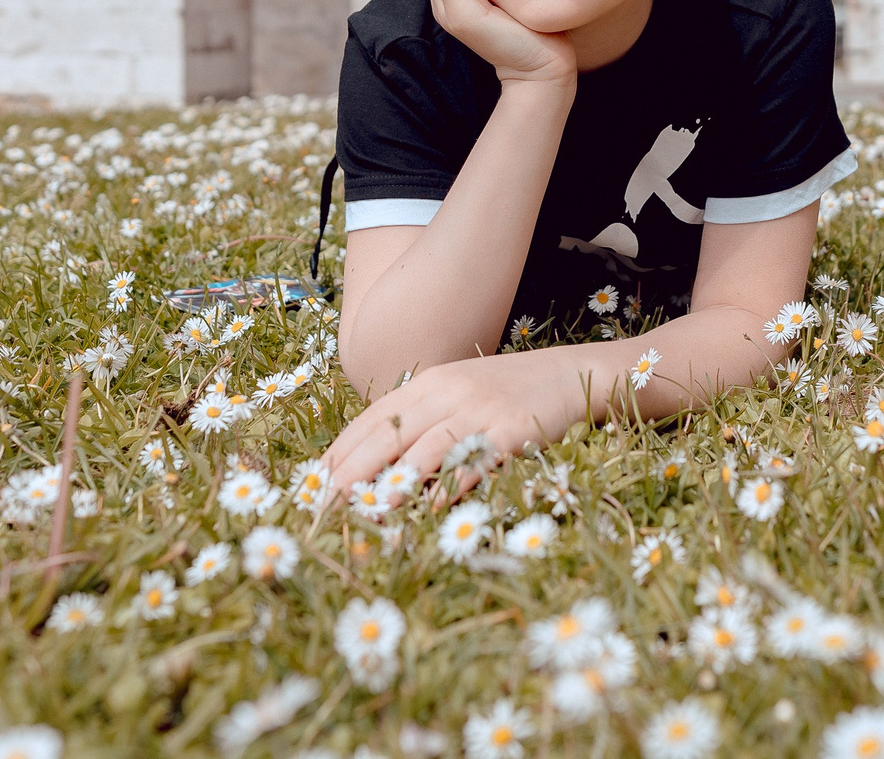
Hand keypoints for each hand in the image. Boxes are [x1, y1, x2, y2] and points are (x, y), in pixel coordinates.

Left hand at [320, 348, 597, 508]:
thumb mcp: (457, 397)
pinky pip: (474, 461)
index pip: (371, 419)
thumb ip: (420, 422)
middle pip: (390, 433)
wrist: (569, 375)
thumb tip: (372, 464)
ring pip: (427, 447)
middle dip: (354, 470)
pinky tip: (431, 509)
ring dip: (396, 480)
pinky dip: (451, 485)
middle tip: (326, 504)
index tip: (314, 484)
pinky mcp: (511, 429)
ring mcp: (480, 409)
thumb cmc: (506, 394)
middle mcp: (448, 392)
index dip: (341, 451)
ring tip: (369, 509)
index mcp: (428, 383)